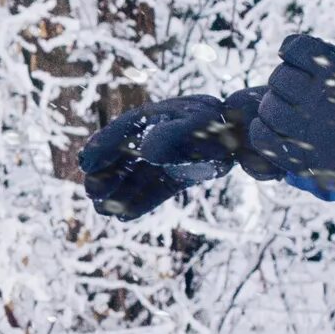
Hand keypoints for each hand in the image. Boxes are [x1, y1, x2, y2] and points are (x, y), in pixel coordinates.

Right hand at [76, 88, 269, 219]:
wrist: (248, 138)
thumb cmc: (222, 129)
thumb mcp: (199, 129)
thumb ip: (174, 137)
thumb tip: (146, 151)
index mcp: (159, 116)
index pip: (124, 132)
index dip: (103, 146)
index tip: (86, 162)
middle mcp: (158, 135)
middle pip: (123, 155)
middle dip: (105, 173)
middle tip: (91, 191)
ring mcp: (167, 156)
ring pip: (134, 175)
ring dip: (117, 191)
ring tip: (101, 209)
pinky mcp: (176, 175)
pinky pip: (153, 189)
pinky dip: (139, 202)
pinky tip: (124, 217)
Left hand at [245, 35, 334, 215]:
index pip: (295, 48)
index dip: (291, 49)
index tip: (293, 56)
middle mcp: (315, 97)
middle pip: (278, 77)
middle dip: (283, 80)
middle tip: (290, 88)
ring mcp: (303, 127)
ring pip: (268, 107)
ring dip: (271, 106)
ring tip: (282, 110)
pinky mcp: (297, 154)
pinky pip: (263, 137)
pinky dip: (261, 131)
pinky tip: (270, 129)